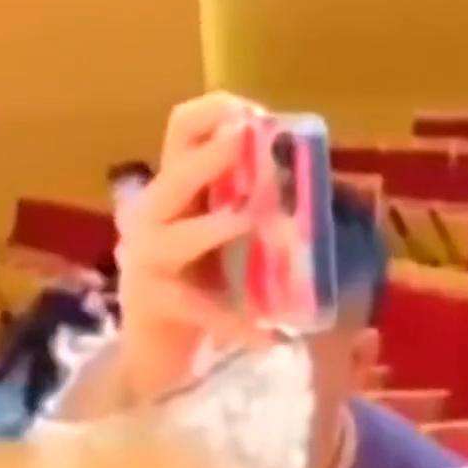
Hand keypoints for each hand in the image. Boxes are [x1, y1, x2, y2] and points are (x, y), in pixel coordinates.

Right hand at [115, 92, 275, 404]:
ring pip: (177, 236)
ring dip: (214, 227)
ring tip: (248, 222)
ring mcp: (147, 260)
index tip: (255, 113)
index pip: (182, 131)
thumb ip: (255, 203)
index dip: (214, 113)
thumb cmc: (200, 285)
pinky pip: (200, 309)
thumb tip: (320, 180)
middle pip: (174, 175)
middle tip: (250, 144)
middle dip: (212, 158)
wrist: (158, 354)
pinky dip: (236, 323)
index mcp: (175, 189)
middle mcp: (153, 215)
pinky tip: (270, 338)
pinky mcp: (155, 304)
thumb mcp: (229, 236)